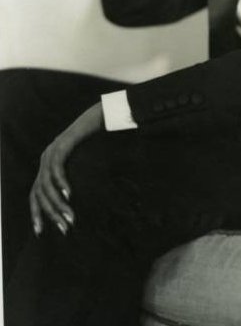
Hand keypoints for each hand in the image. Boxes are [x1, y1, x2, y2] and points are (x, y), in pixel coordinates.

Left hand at [30, 102, 103, 235]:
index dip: (36, 213)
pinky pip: (57, 168)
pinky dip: (61, 183)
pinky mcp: (61, 145)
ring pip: (47, 184)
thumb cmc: (94, 141)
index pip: (35, 194)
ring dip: (57, 203)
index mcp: (47, 166)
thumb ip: (74, 177)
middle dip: (51, 213)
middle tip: (64, 227)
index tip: (41, 231)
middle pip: (39, 193)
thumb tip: (77, 199)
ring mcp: (51, 152)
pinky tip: (69, 195)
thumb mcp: (82, 163)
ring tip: (70, 216)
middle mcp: (45, 160)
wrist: (99, 116)